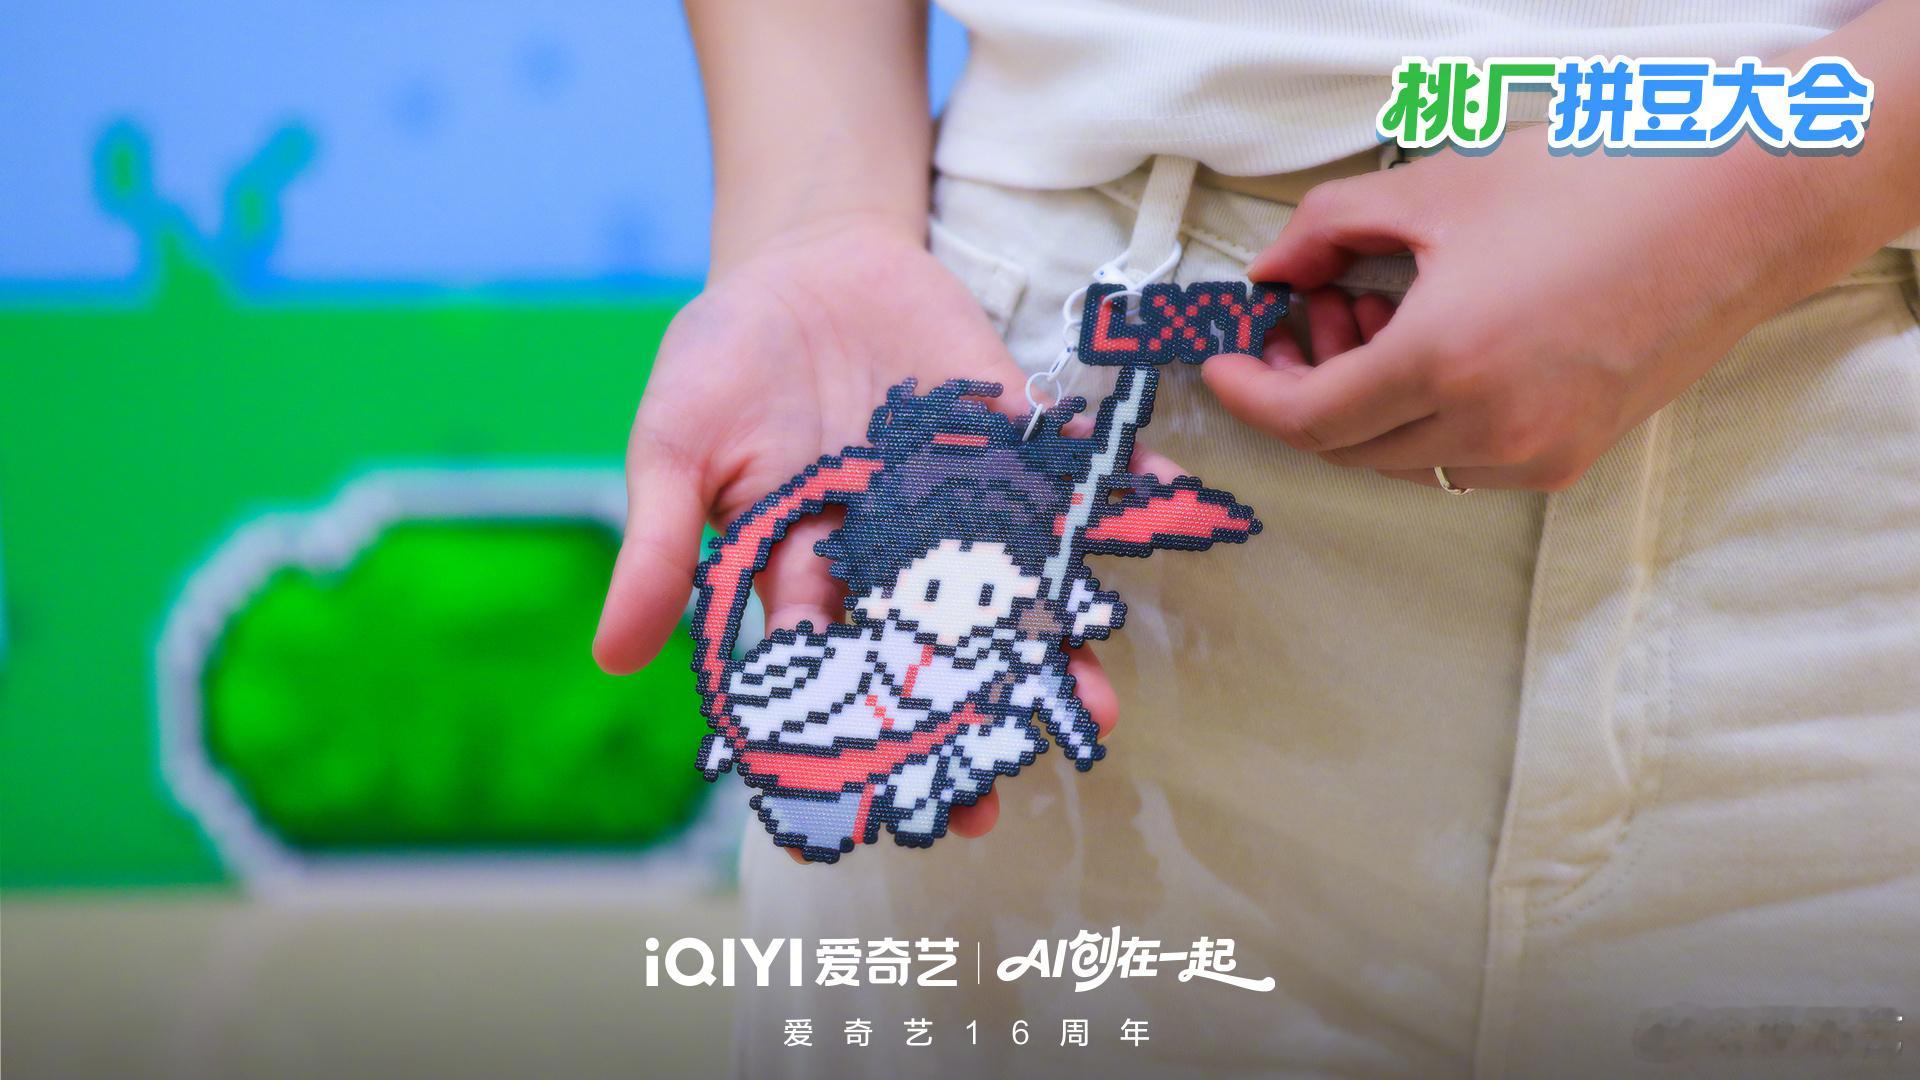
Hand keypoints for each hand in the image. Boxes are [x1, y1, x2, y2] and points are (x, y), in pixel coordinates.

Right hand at [592, 216, 1116, 847]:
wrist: (802, 263)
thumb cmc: (724, 362)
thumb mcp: (677, 447)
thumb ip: (662, 547)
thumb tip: (611, 658)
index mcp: (807, 572)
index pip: (831, 672)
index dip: (848, 737)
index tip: (872, 806)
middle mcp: (893, 555)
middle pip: (934, 655)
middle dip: (961, 724)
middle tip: (991, 803)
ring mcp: (958, 500)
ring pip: (1009, 588)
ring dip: (1050, 646)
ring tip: (1092, 711)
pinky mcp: (1008, 438)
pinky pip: (1059, 479)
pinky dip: (1105, 500)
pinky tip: (1150, 526)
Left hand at [1203, 127, 1878, 490]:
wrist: (1743, 206)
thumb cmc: (1597, 181)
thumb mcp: (1439, 188)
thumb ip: (1329, 229)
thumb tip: (1273, 270)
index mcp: (1445, 365)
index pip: (1306, 419)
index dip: (1248, 395)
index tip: (1223, 361)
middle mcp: (1489, 431)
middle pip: (1347, 448)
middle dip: (1303, 389)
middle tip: (1305, 316)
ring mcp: (1537, 454)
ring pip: (1403, 460)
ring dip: (1363, 404)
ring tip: (1375, 316)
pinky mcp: (1575, 456)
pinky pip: (1463, 460)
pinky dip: (1424, 417)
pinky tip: (1435, 344)